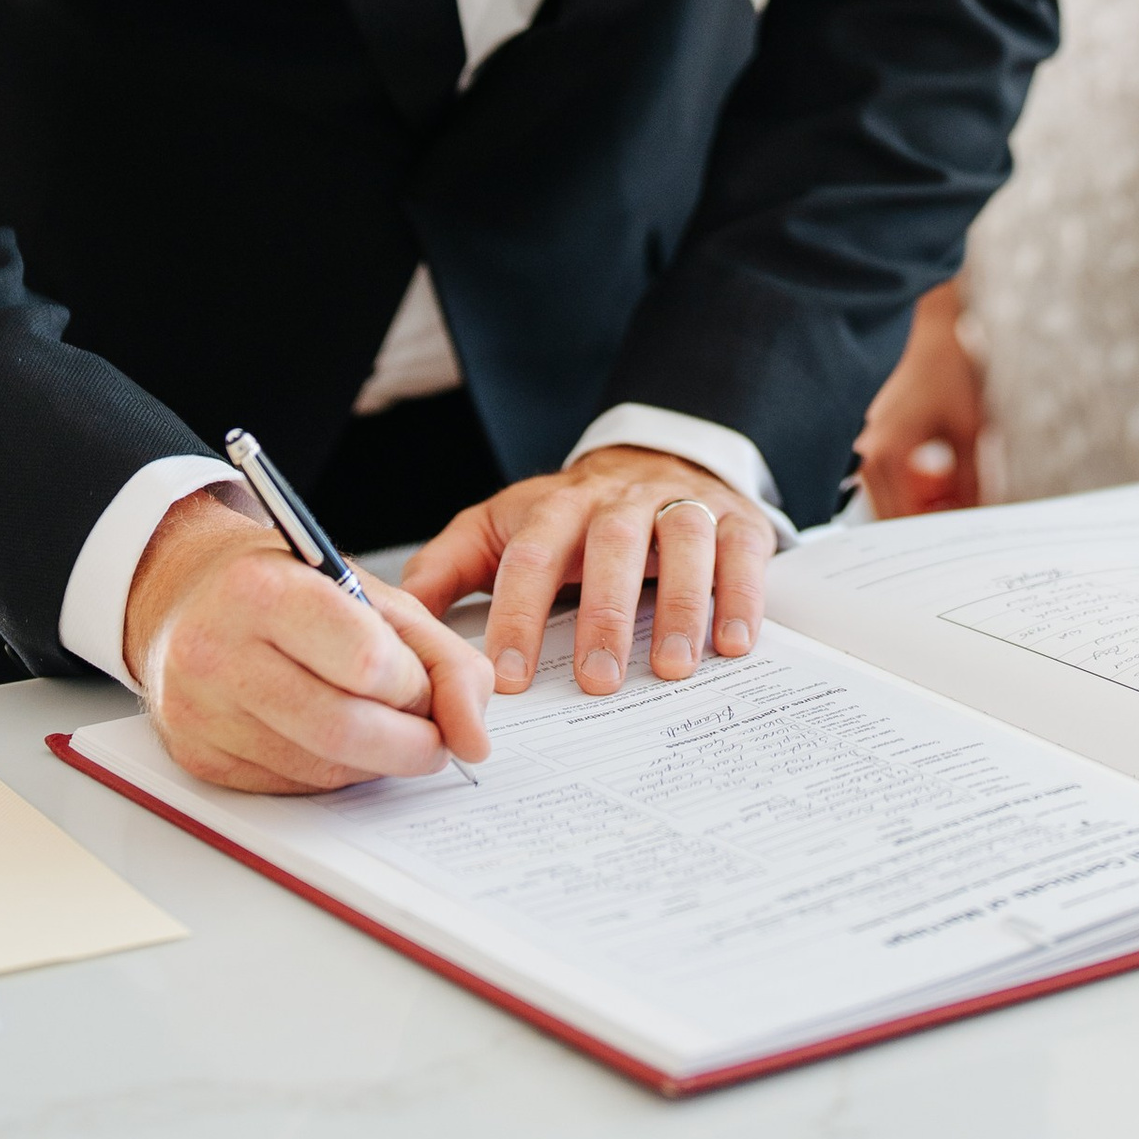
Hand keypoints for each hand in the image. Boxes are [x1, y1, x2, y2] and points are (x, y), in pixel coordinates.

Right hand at [125, 491, 494, 794]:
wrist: (188, 595)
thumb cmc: (286, 584)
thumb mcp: (372, 593)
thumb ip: (441, 656)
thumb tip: (475, 734)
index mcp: (264, 590)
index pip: (366, 662)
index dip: (413, 685)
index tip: (426, 685)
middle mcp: (218, 651)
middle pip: (343, 728)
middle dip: (410, 743)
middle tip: (433, 738)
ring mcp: (200, 711)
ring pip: (319, 768)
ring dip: (375, 762)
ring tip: (386, 729)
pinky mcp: (198, 757)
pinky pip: (289, 787)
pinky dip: (333, 773)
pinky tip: (337, 741)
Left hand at [403, 446, 774, 699]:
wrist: (656, 457)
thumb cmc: (570, 516)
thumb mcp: (500, 528)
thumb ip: (447, 568)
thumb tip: (397, 620)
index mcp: (556, 507)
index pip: (532, 555)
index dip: (519, 614)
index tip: (510, 678)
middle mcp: (619, 500)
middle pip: (610, 544)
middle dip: (604, 612)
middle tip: (597, 681)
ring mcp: (680, 503)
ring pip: (682, 539)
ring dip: (679, 603)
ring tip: (671, 668)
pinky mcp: (733, 517)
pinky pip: (741, 547)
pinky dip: (741, 592)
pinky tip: (733, 643)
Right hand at [855, 284, 983, 516]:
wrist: (930, 330)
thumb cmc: (947, 369)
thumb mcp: (970, 431)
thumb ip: (972, 482)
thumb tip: (976, 519)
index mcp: (885, 455)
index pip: (903, 522)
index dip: (933, 538)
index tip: (958, 545)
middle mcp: (865, 454)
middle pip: (892, 517)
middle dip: (928, 522)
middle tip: (961, 520)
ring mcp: (863, 447)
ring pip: (889, 501)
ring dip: (920, 504)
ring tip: (954, 493)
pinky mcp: (869, 439)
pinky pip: (888, 481)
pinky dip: (912, 486)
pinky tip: (939, 477)